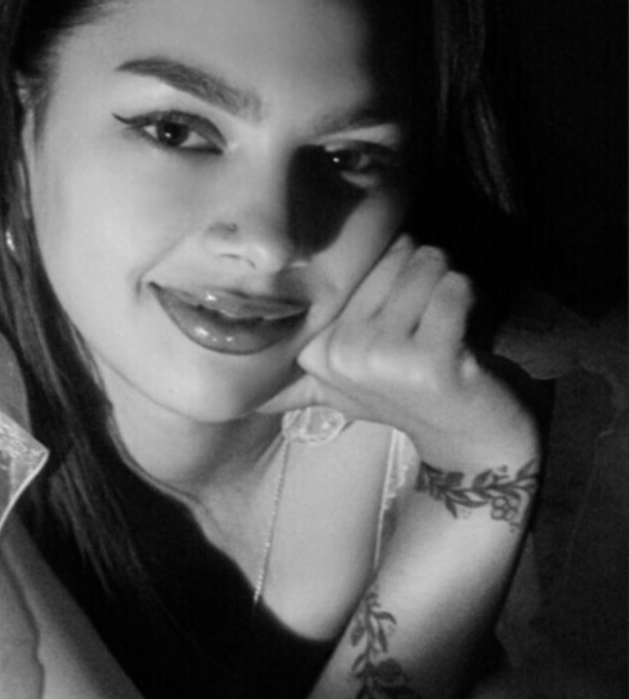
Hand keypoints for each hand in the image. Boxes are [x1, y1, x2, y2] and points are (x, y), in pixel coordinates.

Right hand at [264, 237, 535, 474]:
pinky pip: (454, 287)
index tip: (396, 317)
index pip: (357, 261)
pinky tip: (464, 336)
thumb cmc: (410, 398)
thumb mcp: (340, 385)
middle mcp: (338, 353)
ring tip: (444, 328)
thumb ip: (291, 376)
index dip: (390, 273)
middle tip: (426, 326)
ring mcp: (381, 360)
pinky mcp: (428, 363)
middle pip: (395, 254)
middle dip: (422, 279)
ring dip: (448, 287)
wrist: (471, 443)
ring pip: (427, 263)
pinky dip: (470, 299)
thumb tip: (226, 396)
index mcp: (314, 349)